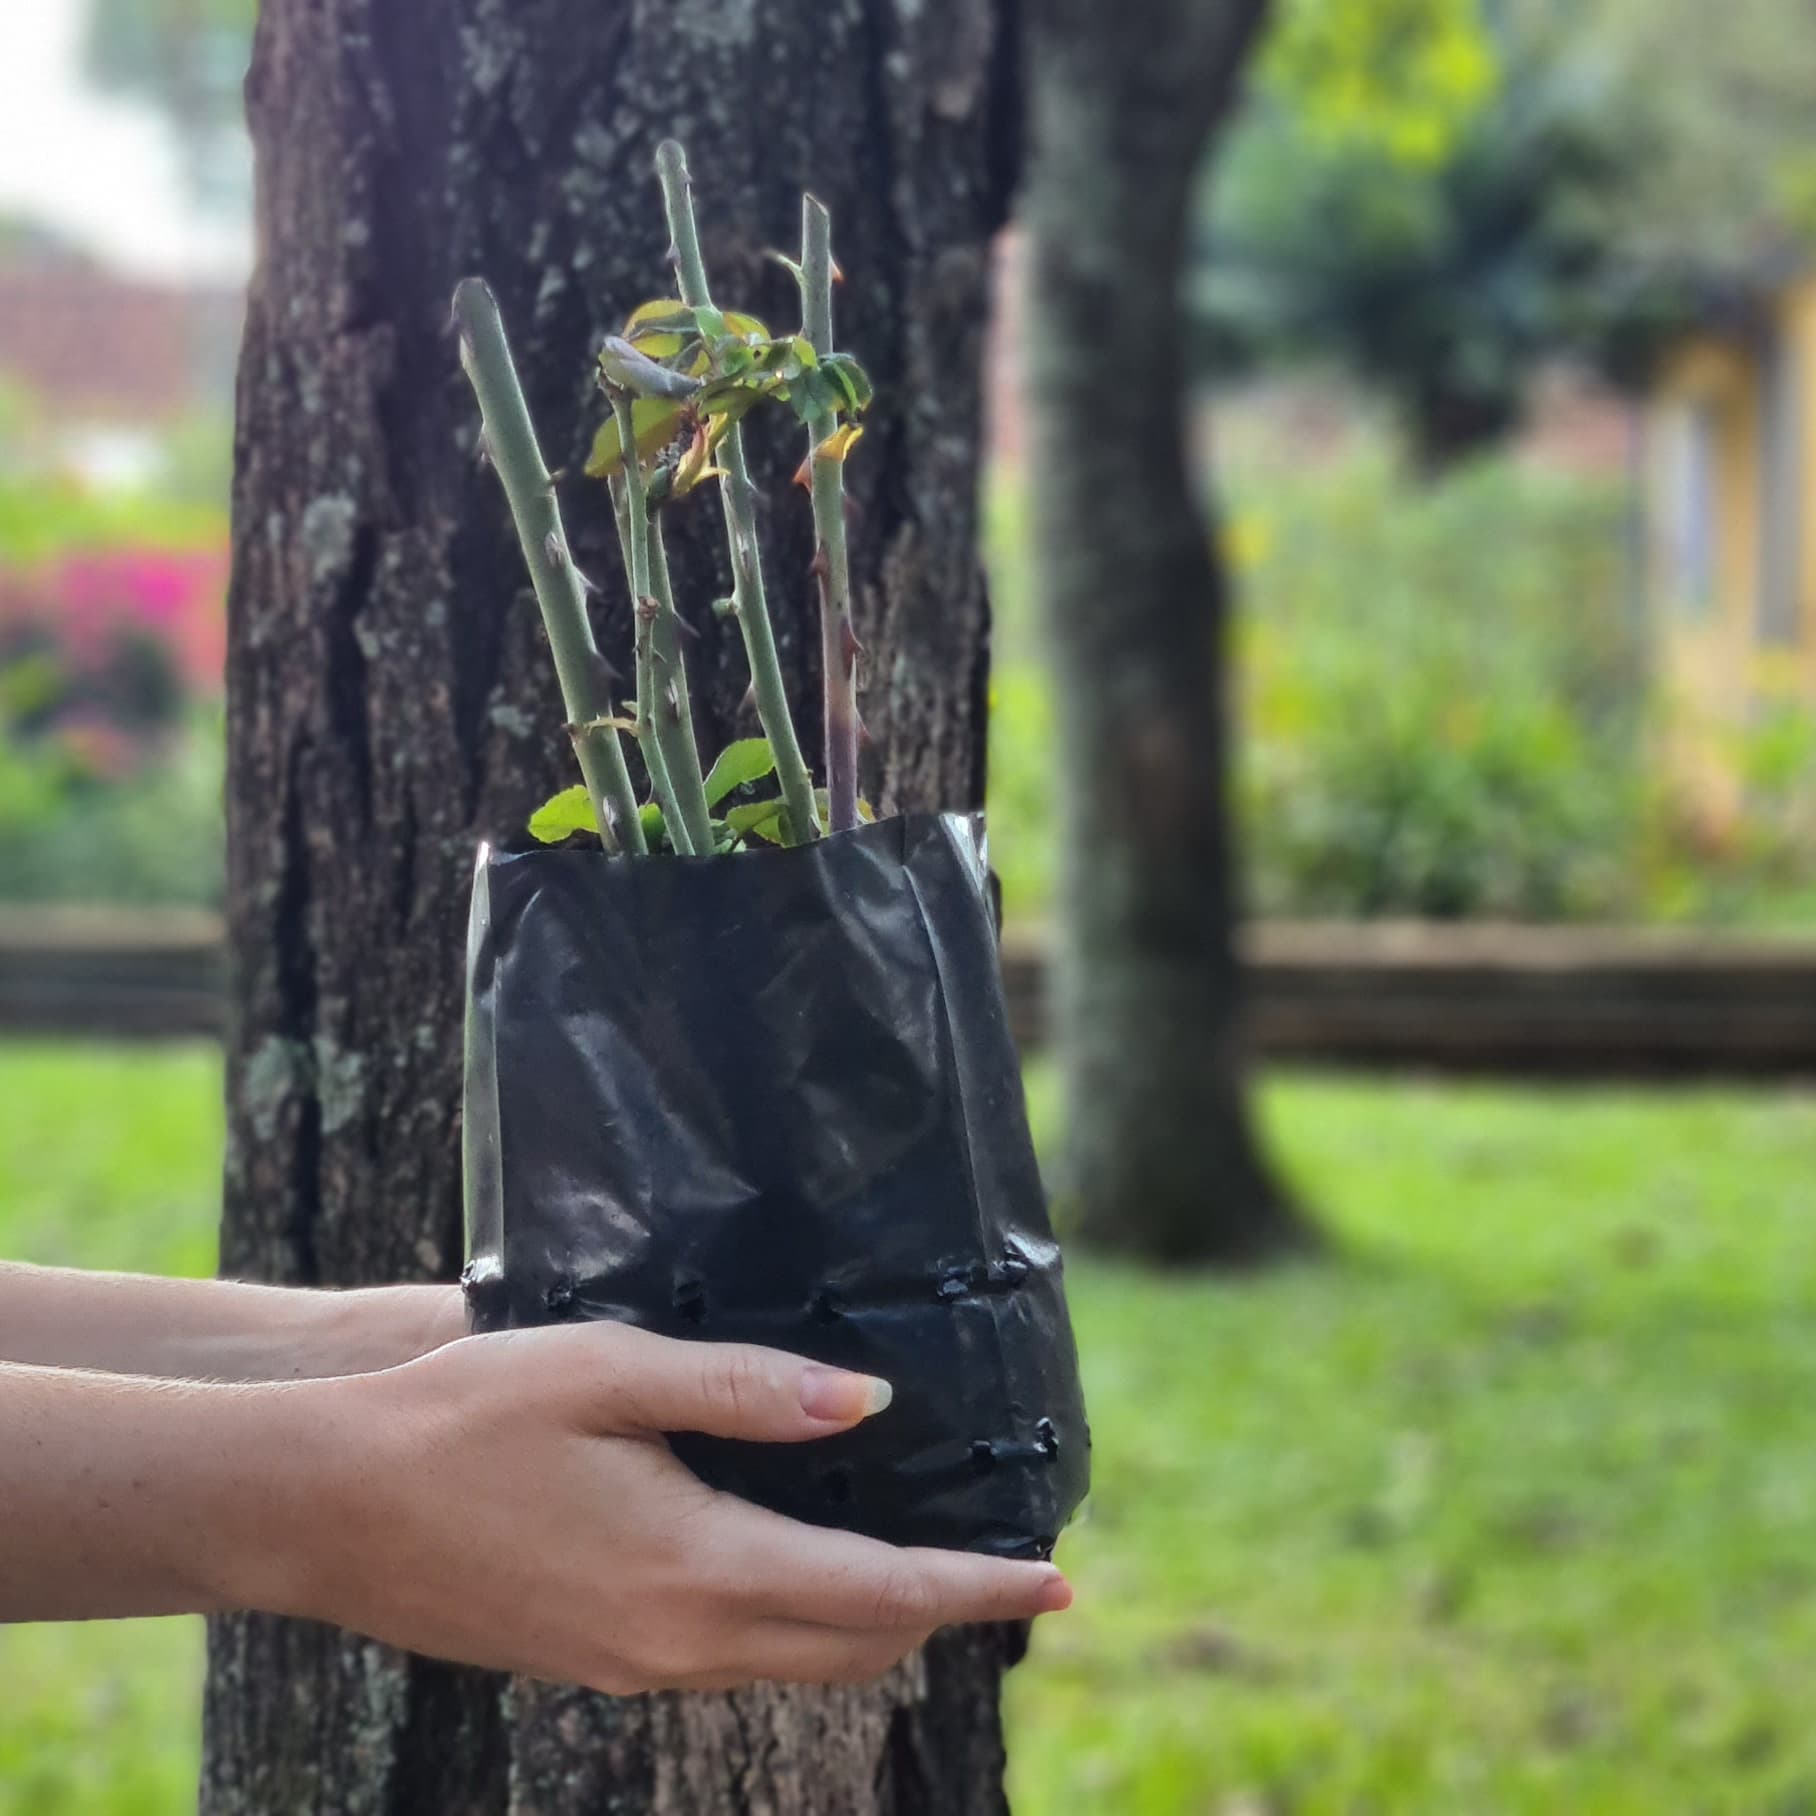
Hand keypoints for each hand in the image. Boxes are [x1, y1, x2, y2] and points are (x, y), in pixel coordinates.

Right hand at [269, 1323, 1071, 1692]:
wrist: (322, 1507)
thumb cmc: (464, 1418)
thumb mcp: (610, 1371)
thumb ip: (746, 1391)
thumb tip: (867, 1406)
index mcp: (697, 1568)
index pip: (880, 1592)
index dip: (977, 1587)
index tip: (1057, 1583)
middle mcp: (678, 1641)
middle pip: (854, 1645)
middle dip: (941, 1611)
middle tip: (1002, 1564)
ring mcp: (633, 1666)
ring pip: (797, 1661)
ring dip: (872, 1621)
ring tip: (921, 1562)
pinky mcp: (597, 1663)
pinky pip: (734, 1659)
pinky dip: (798, 1625)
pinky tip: (800, 1567)